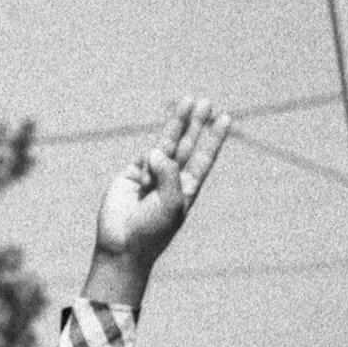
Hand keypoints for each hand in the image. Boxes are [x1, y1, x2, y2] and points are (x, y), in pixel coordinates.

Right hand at [85, 97, 229, 305]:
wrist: (122, 246)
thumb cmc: (152, 231)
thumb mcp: (171, 204)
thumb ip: (169, 174)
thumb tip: (157, 150)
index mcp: (186, 190)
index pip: (203, 159)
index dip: (214, 139)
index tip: (225, 118)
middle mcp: (170, 180)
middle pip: (187, 145)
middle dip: (196, 124)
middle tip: (206, 102)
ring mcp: (150, 176)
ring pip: (165, 144)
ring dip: (177, 122)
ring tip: (188, 101)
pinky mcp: (131, 174)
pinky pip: (144, 159)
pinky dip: (147, 164)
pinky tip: (145, 181)